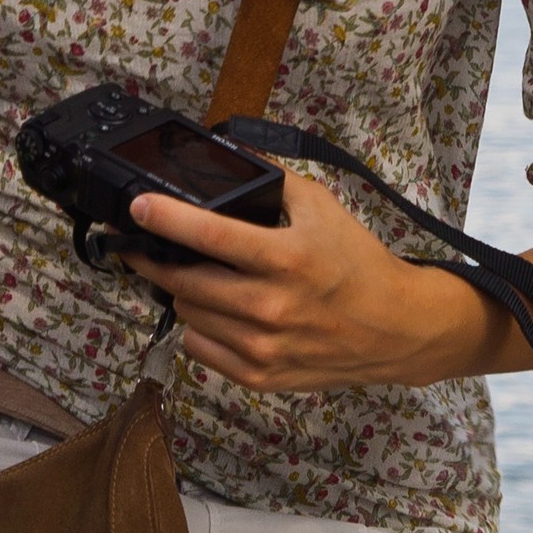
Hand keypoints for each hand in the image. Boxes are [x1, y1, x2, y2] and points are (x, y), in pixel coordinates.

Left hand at [125, 172, 495, 392]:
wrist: (395, 328)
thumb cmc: (358, 265)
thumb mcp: (321, 208)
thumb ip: (272, 179)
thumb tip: (227, 156)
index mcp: (286, 258)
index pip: (210, 234)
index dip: (165, 217)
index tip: (136, 206)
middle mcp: (271, 306)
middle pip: (183, 279)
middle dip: (154, 256)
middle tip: (142, 243)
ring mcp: (263, 347)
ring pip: (186, 312)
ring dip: (183, 290)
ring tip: (199, 276)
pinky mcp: (260, 376)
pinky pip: (199, 347)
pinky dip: (199, 326)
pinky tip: (218, 311)